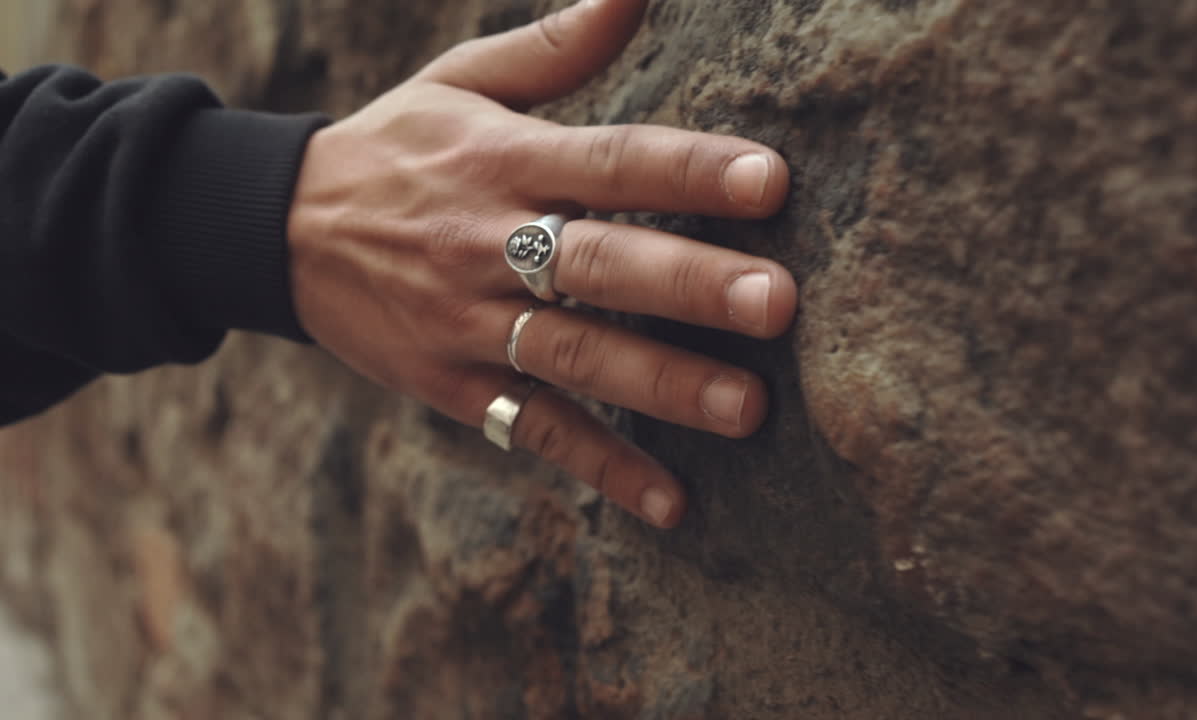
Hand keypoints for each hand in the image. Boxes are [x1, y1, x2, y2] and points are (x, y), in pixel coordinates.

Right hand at [287, 0, 795, 528]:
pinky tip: (671, 504)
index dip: (688, 171)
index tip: (770, 181)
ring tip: (748, 410)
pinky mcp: (453, 386)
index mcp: (502, 160)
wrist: (277, 229)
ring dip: (660, 385)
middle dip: (689, 285)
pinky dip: (602, 468)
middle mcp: (487, 243)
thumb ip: (557, 45)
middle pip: (598, 264)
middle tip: (779, 303)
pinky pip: (535, 430)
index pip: (609, 161)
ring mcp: (468, 324)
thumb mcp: (462, 82)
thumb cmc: (396, 147)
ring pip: (573, 357)